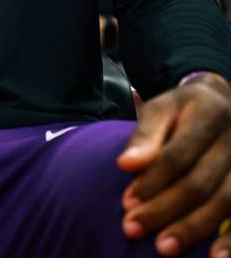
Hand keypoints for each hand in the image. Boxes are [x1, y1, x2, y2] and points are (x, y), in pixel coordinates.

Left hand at [117, 73, 230, 256]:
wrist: (221, 103)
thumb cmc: (182, 110)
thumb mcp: (160, 109)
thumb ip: (145, 135)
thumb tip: (125, 164)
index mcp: (208, 114)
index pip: (178, 155)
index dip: (152, 181)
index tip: (127, 203)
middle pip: (199, 183)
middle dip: (164, 209)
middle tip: (133, 228)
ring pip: (223, 202)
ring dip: (193, 229)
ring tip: (164, 248)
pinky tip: (215, 257)